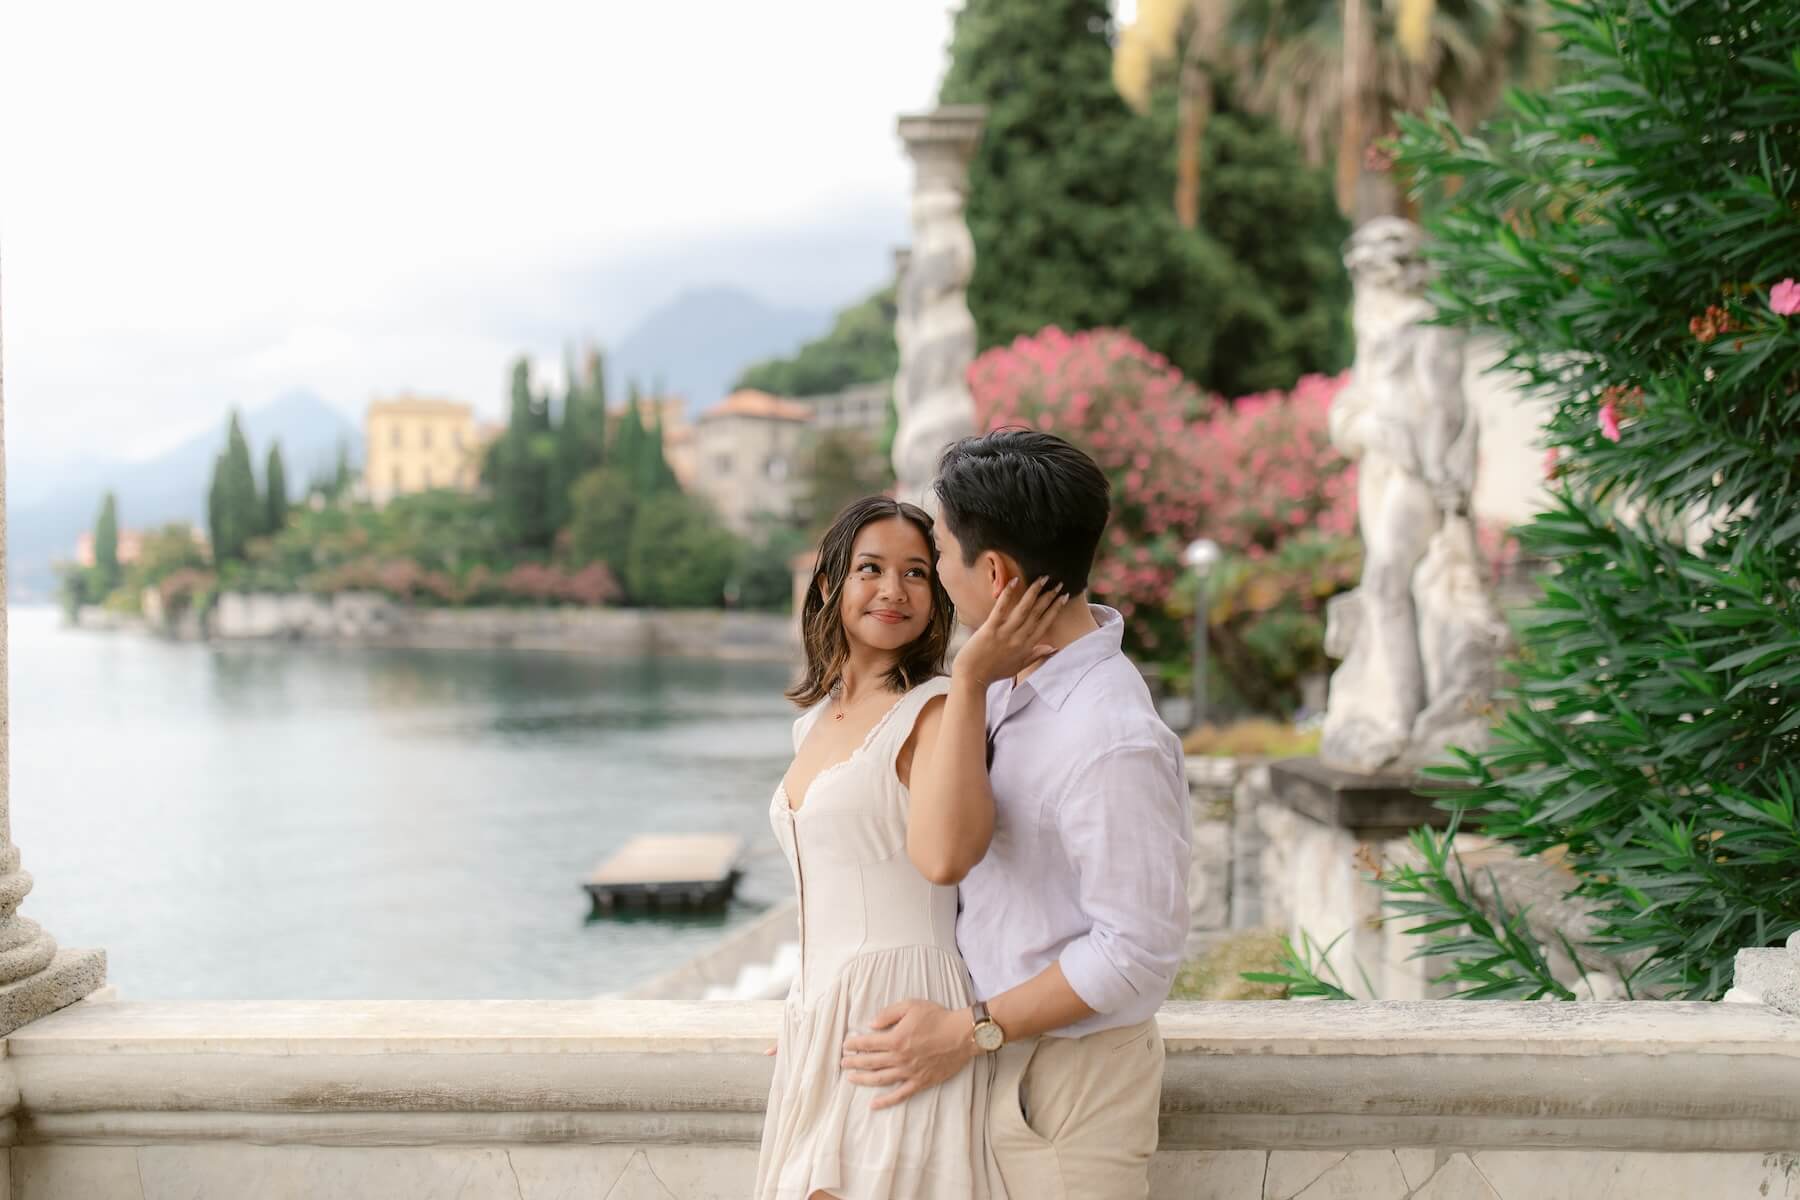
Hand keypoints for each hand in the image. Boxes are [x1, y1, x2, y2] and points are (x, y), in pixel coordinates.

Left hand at [840, 999, 975, 1110]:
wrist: (962, 1035)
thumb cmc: (937, 1017)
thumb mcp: (911, 1006)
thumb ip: (888, 1014)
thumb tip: (871, 1024)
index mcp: (895, 1039)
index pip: (868, 1043)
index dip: (854, 1044)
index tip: (845, 1045)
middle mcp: (899, 1058)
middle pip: (870, 1062)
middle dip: (853, 1062)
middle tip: (843, 1062)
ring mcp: (909, 1072)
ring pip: (880, 1079)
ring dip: (863, 1079)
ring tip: (850, 1078)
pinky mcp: (920, 1082)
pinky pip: (900, 1095)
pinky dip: (886, 1101)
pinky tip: (874, 1105)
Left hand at [953, 576, 1066, 688]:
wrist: (972, 677)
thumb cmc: (993, 672)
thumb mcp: (1018, 666)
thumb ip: (1036, 655)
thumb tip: (1053, 648)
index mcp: (1027, 646)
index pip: (1045, 623)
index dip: (1056, 608)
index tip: (1064, 596)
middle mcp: (1019, 638)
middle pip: (1038, 613)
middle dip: (1050, 596)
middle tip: (1058, 582)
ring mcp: (1005, 633)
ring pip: (1024, 609)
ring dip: (1035, 592)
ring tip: (1043, 578)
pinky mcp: (990, 628)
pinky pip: (1001, 608)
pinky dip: (1008, 594)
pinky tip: (1015, 581)